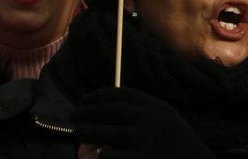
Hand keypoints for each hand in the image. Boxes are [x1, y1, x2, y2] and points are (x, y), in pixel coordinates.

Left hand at [74, 86, 214, 158]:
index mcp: (155, 106)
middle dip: (88, 112)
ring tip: (78, 132)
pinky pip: (109, 155)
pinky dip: (101, 154)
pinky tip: (99, 154)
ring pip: (105, 132)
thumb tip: (105, 109)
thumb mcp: (163, 118)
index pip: (121, 94)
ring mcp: (143, 140)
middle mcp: (148, 119)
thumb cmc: (174, 141)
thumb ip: (140, 112)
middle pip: (110, 110)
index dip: (99, 95)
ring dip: (87, 131)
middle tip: (74, 115)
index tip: (85, 98)